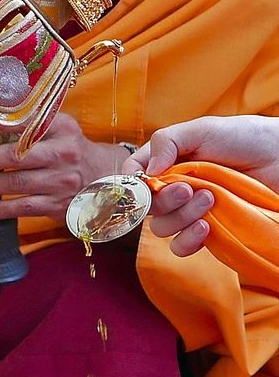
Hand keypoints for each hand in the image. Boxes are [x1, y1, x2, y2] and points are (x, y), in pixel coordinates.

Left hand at [0, 113, 127, 222]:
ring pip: (18, 185)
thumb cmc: (72, 150)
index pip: (30, 125)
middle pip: (19, 157)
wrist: (106, 179)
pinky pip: (24, 208)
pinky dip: (0, 210)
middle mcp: (63, 156)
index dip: (3, 126)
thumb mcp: (59, 129)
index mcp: (63, 131)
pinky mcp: (58, 206)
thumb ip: (26, 125)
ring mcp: (61, 183)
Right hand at [122, 115, 278, 256]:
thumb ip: (168, 141)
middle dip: (164, 200)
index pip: (135, 174)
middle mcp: (174, 186)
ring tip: (209, 199)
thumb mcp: (203, 129)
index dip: (133, 183)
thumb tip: (148, 171)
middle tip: (188, 189)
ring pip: (163, 227)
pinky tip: (205, 227)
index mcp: (167, 160)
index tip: (145, 185)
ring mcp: (189, 210)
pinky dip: (187, 240)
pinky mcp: (207, 230)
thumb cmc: (244, 138)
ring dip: (180, 217)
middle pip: (147, 206)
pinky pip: (181, 246)